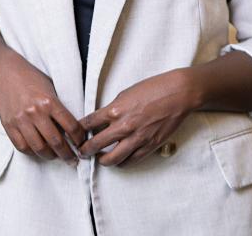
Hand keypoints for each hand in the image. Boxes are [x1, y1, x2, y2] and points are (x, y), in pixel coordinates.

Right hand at [0, 50, 84, 164]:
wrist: (4, 71)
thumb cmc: (30, 77)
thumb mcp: (50, 87)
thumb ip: (59, 107)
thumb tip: (71, 129)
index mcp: (49, 101)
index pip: (71, 127)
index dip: (79, 139)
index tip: (82, 144)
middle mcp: (35, 112)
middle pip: (56, 142)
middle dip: (67, 154)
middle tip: (73, 159)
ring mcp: (20, 120)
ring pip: (39, 148)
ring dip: (50, 156)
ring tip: (56, 156)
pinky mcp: (8, 125)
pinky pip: (22, 146)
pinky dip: (32, 152)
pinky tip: (38, 151)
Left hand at [78, 68, 199, 166]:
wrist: (178, 94)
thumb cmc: (152, 88)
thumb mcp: (126, 93)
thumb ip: (113, 108)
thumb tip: (103, 119)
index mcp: (115, 110)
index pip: (88, 123)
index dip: (78, 131)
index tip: (73, 135)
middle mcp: (123, 126)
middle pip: (96, 144)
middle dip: (85, 150)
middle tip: (81, 152)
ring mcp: (137, 138)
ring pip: (112, 159)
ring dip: (103, 161)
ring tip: (99, 159)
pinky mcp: (149, 146)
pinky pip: (131, 161)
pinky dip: (122, 162)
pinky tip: (118, 160)